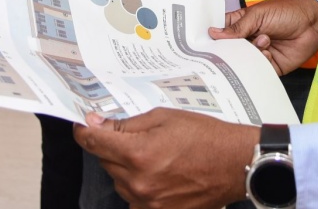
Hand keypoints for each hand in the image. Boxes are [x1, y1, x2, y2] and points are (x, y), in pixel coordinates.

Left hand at [74, 108, 255, 208]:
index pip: (94, 142)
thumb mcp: (164, 117)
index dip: (85, 130)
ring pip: (117, 181)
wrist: (234, 164)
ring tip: (154, 156)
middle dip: (113, 147)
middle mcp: (138, 182)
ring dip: (125, 167)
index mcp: (138, 153)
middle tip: (135, 137)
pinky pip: (132, 198)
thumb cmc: (204, 137)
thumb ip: (127, 124)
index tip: (84, 124)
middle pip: (105, 161)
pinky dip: (137, 185)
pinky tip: (156, 174)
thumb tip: (98, 124)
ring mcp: (147, 201)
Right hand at [210, 0, 317, 75]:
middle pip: (229, 51)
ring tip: (264, 40)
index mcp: (241, 25)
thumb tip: (212, 33)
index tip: (202, 43)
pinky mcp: (270, 66)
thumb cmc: (285, 12)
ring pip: (243, 62)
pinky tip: (270, 52)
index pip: (221, 33)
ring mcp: (258, 54)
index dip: (212, 39)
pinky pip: (258, 70)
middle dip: (230, 50)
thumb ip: (237, 27)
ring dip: (251, 53)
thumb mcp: (258, 14)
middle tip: (233, 48)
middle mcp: (247, 41)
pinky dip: (262, 61)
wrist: (312, 23)